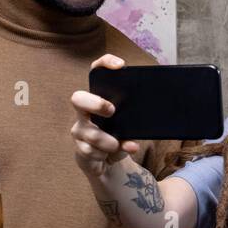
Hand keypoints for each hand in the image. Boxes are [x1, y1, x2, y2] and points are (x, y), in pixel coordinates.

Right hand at [69, 53, 139, 183]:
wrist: (107, 163)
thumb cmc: (118, 137)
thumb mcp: (129, 127)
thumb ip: (135, 121)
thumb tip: (148, 119)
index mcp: (98, 99)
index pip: (96, 72)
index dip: (105, 63)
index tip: (121, 66)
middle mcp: (84, 112)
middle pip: (78, 98)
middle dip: (96, 103)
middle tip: (112, 110)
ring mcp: (79, 130)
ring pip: (90, 133)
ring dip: (108, 141)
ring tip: (117, 145)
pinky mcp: (80, 149)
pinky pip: (91, 151)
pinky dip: (105, 155)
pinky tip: (108, 157)